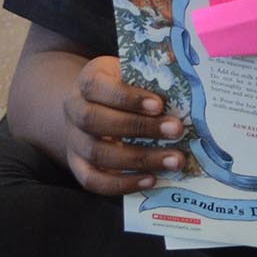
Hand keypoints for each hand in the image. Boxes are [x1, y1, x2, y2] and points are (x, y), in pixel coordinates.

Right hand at [59, 55, 188, 196]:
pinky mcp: (78, 166)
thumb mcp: (132, 72)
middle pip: (96, 121)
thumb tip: (183, 75)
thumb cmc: (122, 87)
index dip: (128, 97)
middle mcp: (74, 110)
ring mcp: (73, 141)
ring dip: (139, 159)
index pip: (98, 87)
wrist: (91, 106)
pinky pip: (93, 181)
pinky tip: (151, 180)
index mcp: (87, 81)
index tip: (159, 104)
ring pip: (97, 153)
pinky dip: (122, 184)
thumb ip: (153, 74)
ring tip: (174, 160)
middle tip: (177, 130)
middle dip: (139, 127)